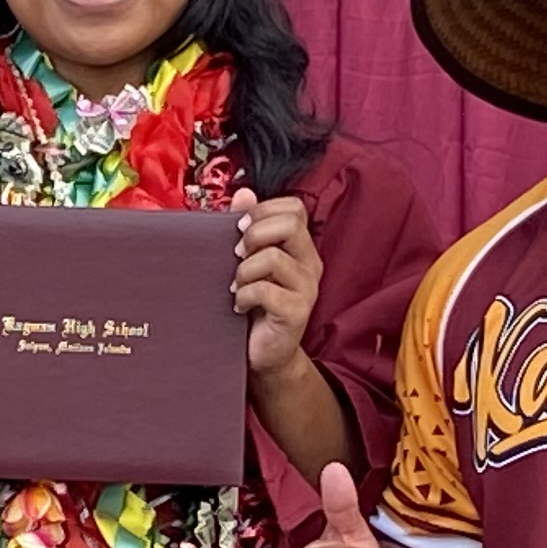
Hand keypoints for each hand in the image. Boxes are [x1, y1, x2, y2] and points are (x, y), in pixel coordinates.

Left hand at [230, 190, 324, 384]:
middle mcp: (310, 264)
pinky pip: (266, 290)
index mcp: (300, 248)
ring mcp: (307, 289)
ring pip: (273, 257)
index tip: (239, 228)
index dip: (264, 210)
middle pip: (289, 224)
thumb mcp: (248, 262)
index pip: (294, 208)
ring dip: (244, 270)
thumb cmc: (253, 306)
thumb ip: (248, 228)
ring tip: (237, 285)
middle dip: (253, 234)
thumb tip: (244, 193)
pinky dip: (244, 295)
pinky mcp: (297, 313)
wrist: (262, 354)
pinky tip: (239, 305)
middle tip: (236, 254)